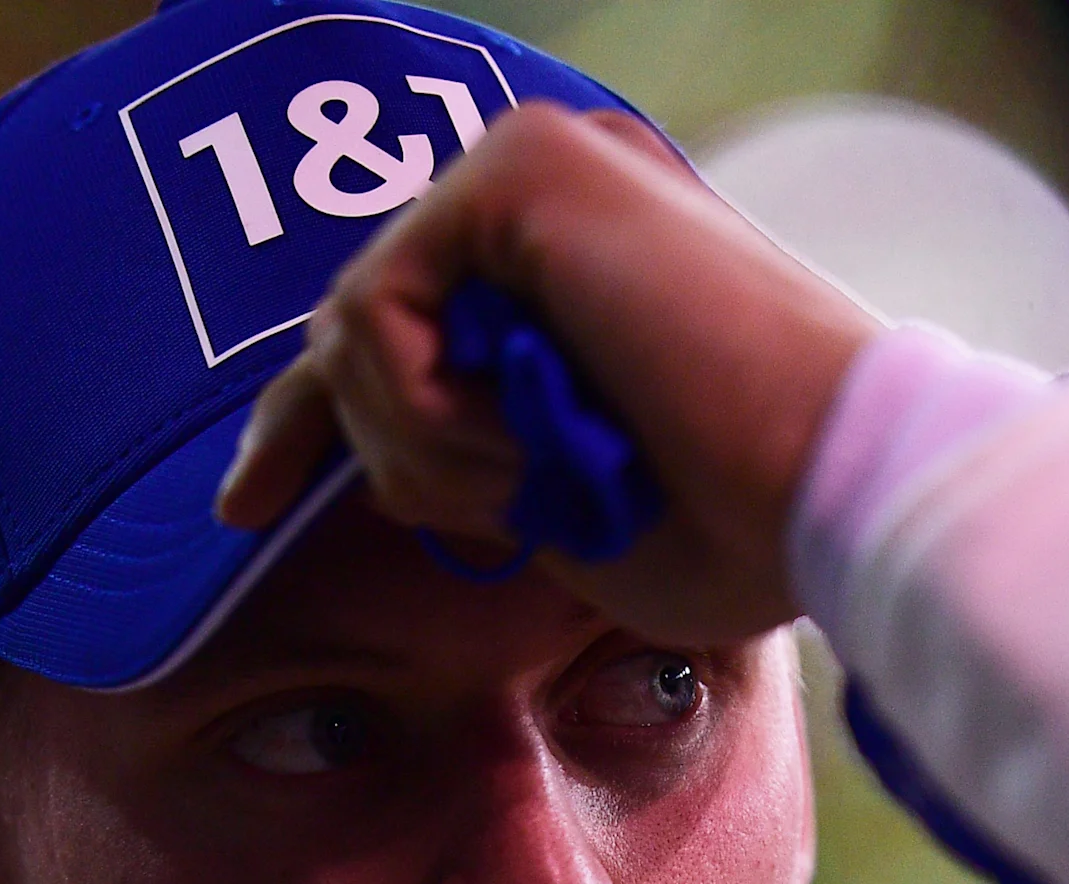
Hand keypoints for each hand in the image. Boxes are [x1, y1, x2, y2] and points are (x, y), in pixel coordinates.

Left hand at [213, 102, 882, 646]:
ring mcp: (532, 172)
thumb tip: (391, 465)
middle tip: (505, 510)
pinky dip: (429, 412)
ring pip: (354, 331)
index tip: (241, 504)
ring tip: (545, 480)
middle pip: (355, 333)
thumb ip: (483, 460)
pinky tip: (530, 440)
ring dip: (429, 452)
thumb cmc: (742, 527)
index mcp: (574, 273)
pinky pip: (376, 311)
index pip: (392, 327)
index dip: (301, 419)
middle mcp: (546, 202)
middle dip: (392, 456)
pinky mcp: (518, 171)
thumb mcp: (572, 504)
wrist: (827, 490)